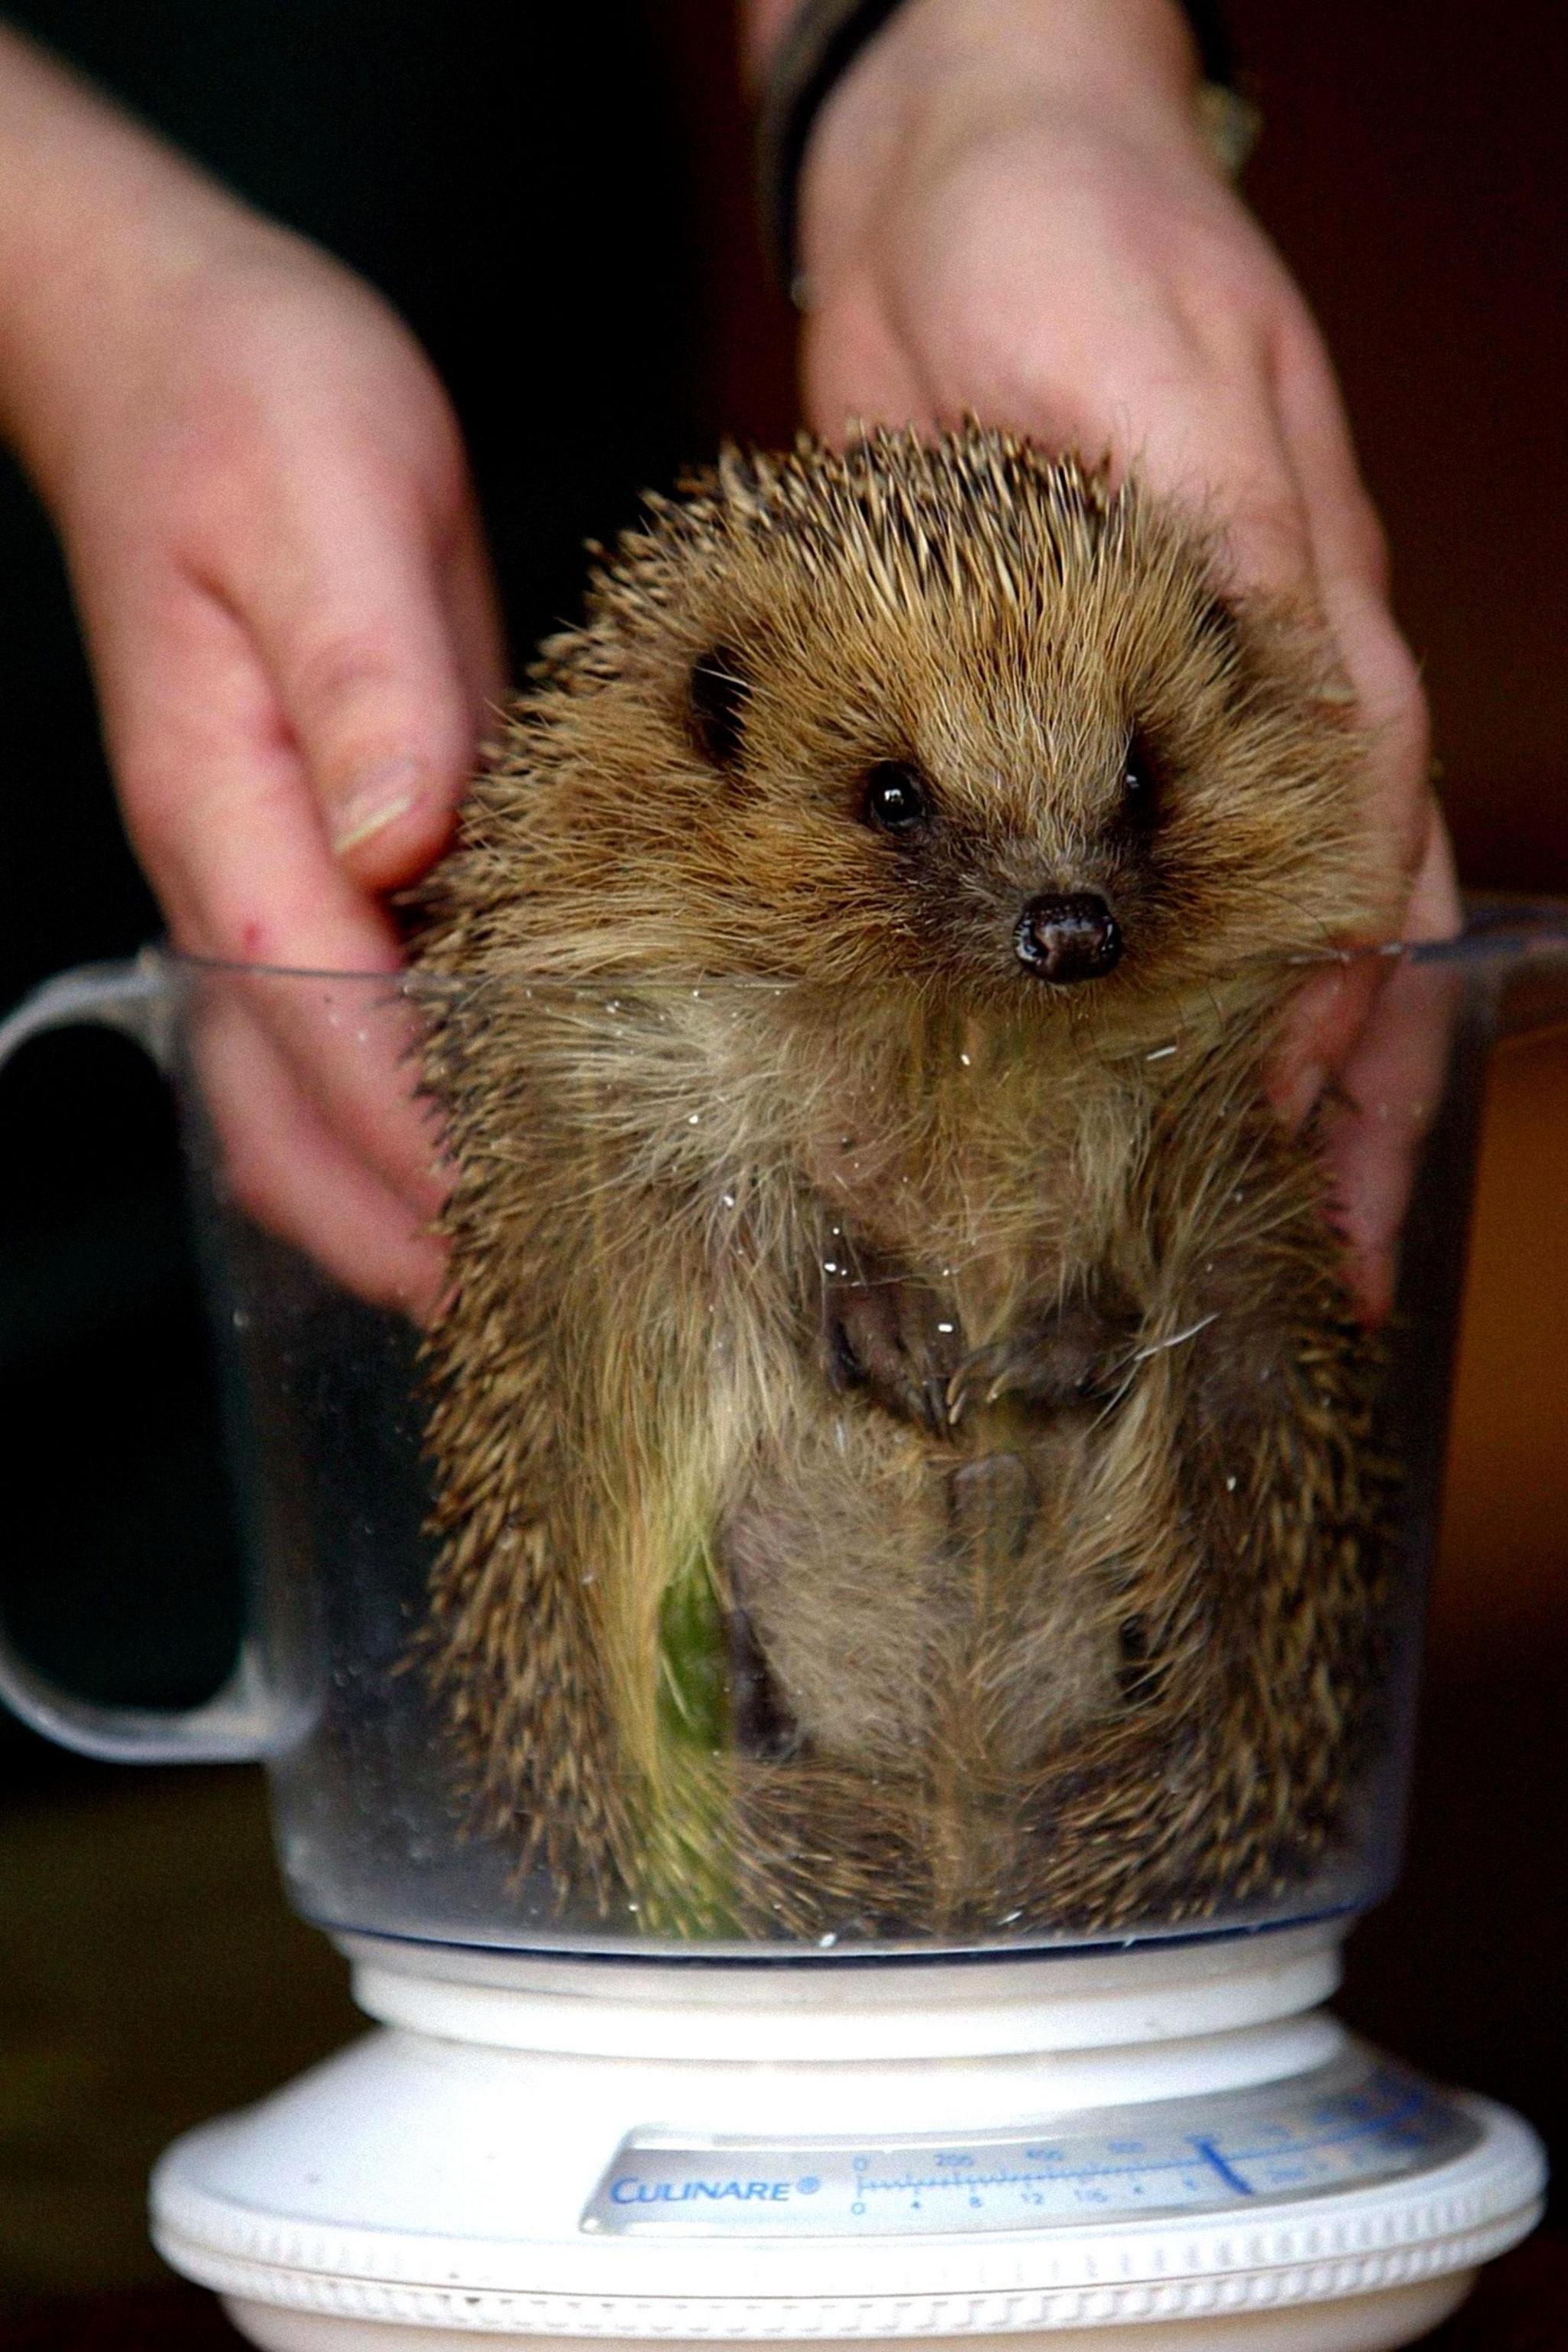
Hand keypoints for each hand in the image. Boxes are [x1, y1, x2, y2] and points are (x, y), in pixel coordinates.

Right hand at [0, 36, 501, 1313]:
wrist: (176, 352)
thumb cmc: (244, 406)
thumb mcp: (326, 496)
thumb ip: (367, 669)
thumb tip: (403, 832)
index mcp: (233, 807)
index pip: (317, 1020)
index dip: (413, 1142)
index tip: (513, 1240)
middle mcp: (237, 869)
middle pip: (286, 1108)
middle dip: (395, 1227)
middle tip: (533, 1326)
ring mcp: (267, 872)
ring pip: (302, 1093)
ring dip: (393, 1202)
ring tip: (526, 1290)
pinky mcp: (320, 851)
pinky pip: (345, 1027)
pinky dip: (408, 1117)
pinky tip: (501, 1150)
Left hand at [790, 0, 1459, 1317]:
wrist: (954, 165)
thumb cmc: (1076, 237)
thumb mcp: (1167, 375)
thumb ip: (1238, 550)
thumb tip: (1302, 716)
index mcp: (1309, 640)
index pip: (1355, 875)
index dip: (1338, 1037)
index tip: (1299, 1179)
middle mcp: (1239, 709)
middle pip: (1315, 949)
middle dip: (1311, 1117)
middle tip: (1280, 1286)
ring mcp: (1132, 724)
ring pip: (1197, 947)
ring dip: (1207, 1094)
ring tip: (1183, 1245)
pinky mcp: (1021, 718)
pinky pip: (1059, 888)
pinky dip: (1064, 1000)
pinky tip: (1029, 1092)